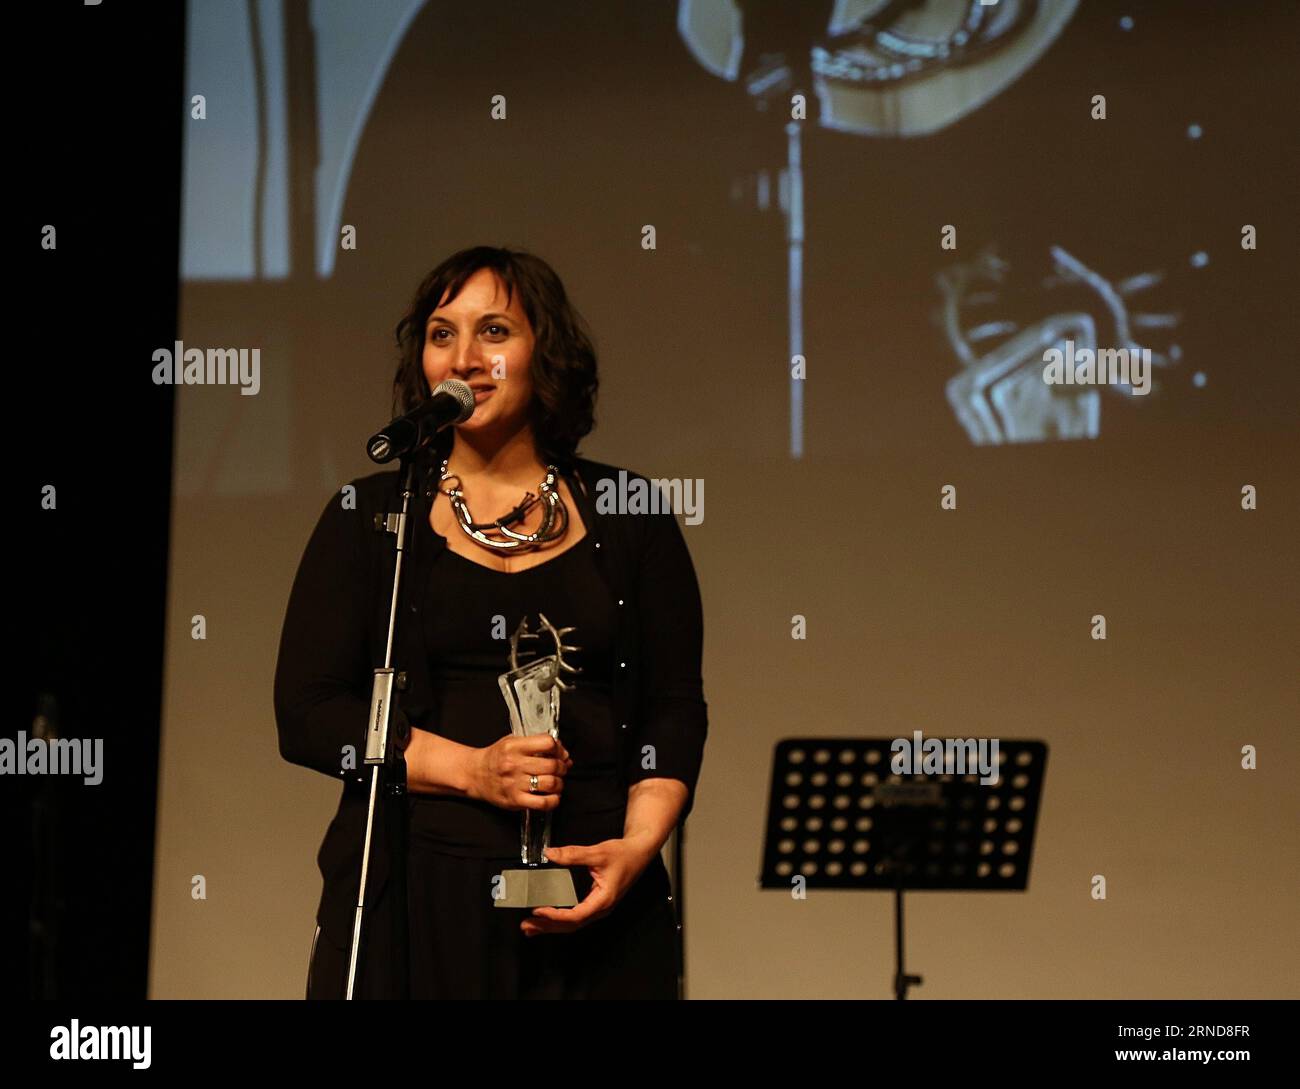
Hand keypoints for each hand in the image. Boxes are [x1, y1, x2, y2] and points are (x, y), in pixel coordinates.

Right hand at [467, 733, 571, 810]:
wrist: (475, 774)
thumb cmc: (496, 758)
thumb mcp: (512, 741)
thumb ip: (536, 743)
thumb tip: (563, 753)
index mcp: (514, 746)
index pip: (547, 743)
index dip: (558, 748)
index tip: (559, 752)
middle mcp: (514, 764)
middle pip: (552, 765)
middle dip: (562, 767)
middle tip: (560, 768)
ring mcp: (514, 784)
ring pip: (550, 783)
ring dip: (559, 783)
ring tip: (556, 782)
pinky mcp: (515, 800)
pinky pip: (542, 803)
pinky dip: (553, 800)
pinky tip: (552, 796)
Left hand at [521, 835, 660, 936]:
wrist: (639, 853)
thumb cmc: (624, 854)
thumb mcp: (598, 852)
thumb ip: (573, 854)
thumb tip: (550, 853)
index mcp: (603, 900)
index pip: (576, 915)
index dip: (555, 915)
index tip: (538, 910)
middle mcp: (601, 909)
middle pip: (571, 925)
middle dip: (548, 926)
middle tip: (526, 925)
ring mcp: (599, 908)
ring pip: (573, 924)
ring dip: (551, 926)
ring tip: (530, 927)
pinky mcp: (596, 904)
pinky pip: (576, 917)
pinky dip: (559, 920)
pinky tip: (547, 919)